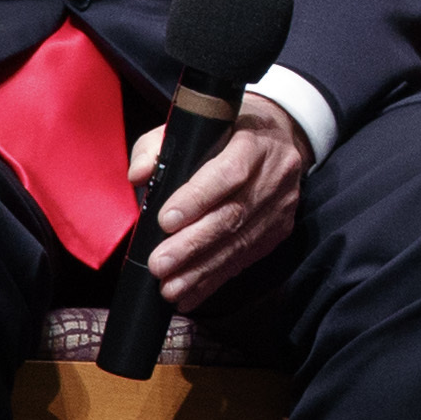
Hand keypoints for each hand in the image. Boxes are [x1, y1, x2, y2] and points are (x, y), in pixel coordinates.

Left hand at [140, 95, 307, 309]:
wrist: (280, 137)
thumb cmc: (226, 132)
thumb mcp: (192, 126)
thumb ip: (159, 147)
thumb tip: (139, 176)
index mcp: (253, 141)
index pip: (228, 173)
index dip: (197, 199)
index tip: (165, 220)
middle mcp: (275, 174)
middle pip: (233, 216)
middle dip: (192, 245)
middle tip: (159, 264)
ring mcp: (281, 205)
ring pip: (239, 243)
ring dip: (201, 270)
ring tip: (169, 287)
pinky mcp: (280, 229)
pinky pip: (245, 259)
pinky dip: (214, 279)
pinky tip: (189, 294)